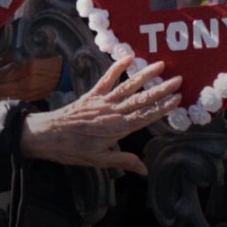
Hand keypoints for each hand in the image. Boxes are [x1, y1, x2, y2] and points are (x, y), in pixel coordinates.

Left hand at [0, 56, 62, 101]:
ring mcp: (29, 94)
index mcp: (25, 68)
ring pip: (1, 97)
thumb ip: (4, 61)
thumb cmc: (43, 57)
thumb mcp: (23, 53)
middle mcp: (26, 83)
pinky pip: (10, 100)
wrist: (63, 71)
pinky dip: (1, 96)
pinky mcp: (30, 99)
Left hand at [19, 57, 180, 175]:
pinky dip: (116, 67)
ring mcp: (101, 101)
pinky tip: (127, 57)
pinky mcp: (91, 95)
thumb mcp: (99, 160)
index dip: (163, 108)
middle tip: (179, 79)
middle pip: (141, 99)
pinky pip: (105, 79)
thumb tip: (145, 170)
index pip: (145, 116)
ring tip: (160, 65)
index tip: (178, 99)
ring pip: (127, 86)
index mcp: (117, 128)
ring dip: (144, 75)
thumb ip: (123, 161)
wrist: (46, 134)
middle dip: (161, 89)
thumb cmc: (72, 150)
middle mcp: (112, 111)